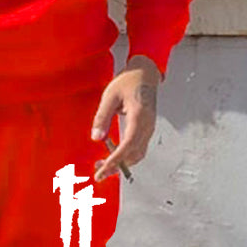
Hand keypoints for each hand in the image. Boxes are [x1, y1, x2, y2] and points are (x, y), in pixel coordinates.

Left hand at [90, 55, 159, 181]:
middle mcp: (147, 125)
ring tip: (104, 165)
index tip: (103, 170)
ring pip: (137, 154)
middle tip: (99, 172)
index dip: (115, 160)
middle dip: (116, 166)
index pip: (128, 145)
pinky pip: (138, 148)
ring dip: (122, 163)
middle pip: (133, 154)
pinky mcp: (146, 129)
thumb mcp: (110, 95)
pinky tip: (114, 155)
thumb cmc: (129, 81)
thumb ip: (102, 117)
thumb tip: (96, 137)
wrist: (145, 73)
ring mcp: (149, 128)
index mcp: (139, 116)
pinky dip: (126, 156)